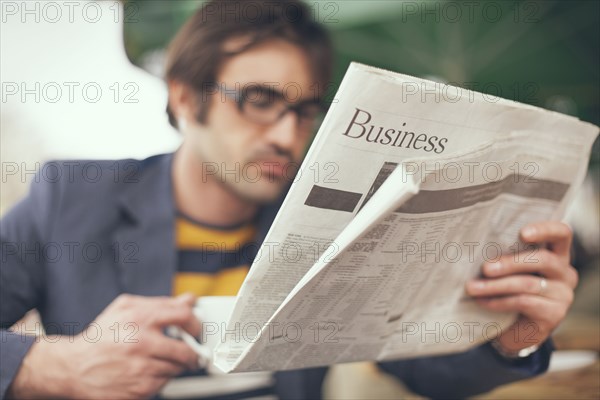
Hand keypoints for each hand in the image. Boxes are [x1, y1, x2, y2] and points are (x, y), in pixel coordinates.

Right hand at [8, 293, 200, 398]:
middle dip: (192, 353)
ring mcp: (141, 368)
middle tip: (191, 353)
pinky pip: (164, 384)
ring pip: (176, 369)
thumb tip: (188, 300)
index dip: (195, 323)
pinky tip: (147, 372)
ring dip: (174, 366)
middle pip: (186, 350)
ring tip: (158, 360)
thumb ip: (159, 302)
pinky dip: (160, 378)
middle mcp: (142, 343)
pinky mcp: (139, 389)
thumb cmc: (100, 337)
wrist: (73, 368)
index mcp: (140, 318)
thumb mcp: (125, 308)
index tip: (196, 329)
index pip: (184, 317)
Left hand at [466, 221, 577, 353]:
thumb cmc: (508, 290)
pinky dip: (500, 301)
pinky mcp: (555, 314)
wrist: (514, 329)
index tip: (522, 233)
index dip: (545, 230)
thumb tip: (476, 245)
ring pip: (528, 284)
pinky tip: (483, 302)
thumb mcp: (509, 270)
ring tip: (473, 287)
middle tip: (485, 268)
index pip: (562, 233)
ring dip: (496, 285)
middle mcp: (564, 272)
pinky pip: (524, 303)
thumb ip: (505, 255)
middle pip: (543, 260)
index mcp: (556, 254)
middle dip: (510, 263)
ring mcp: (563, 294)